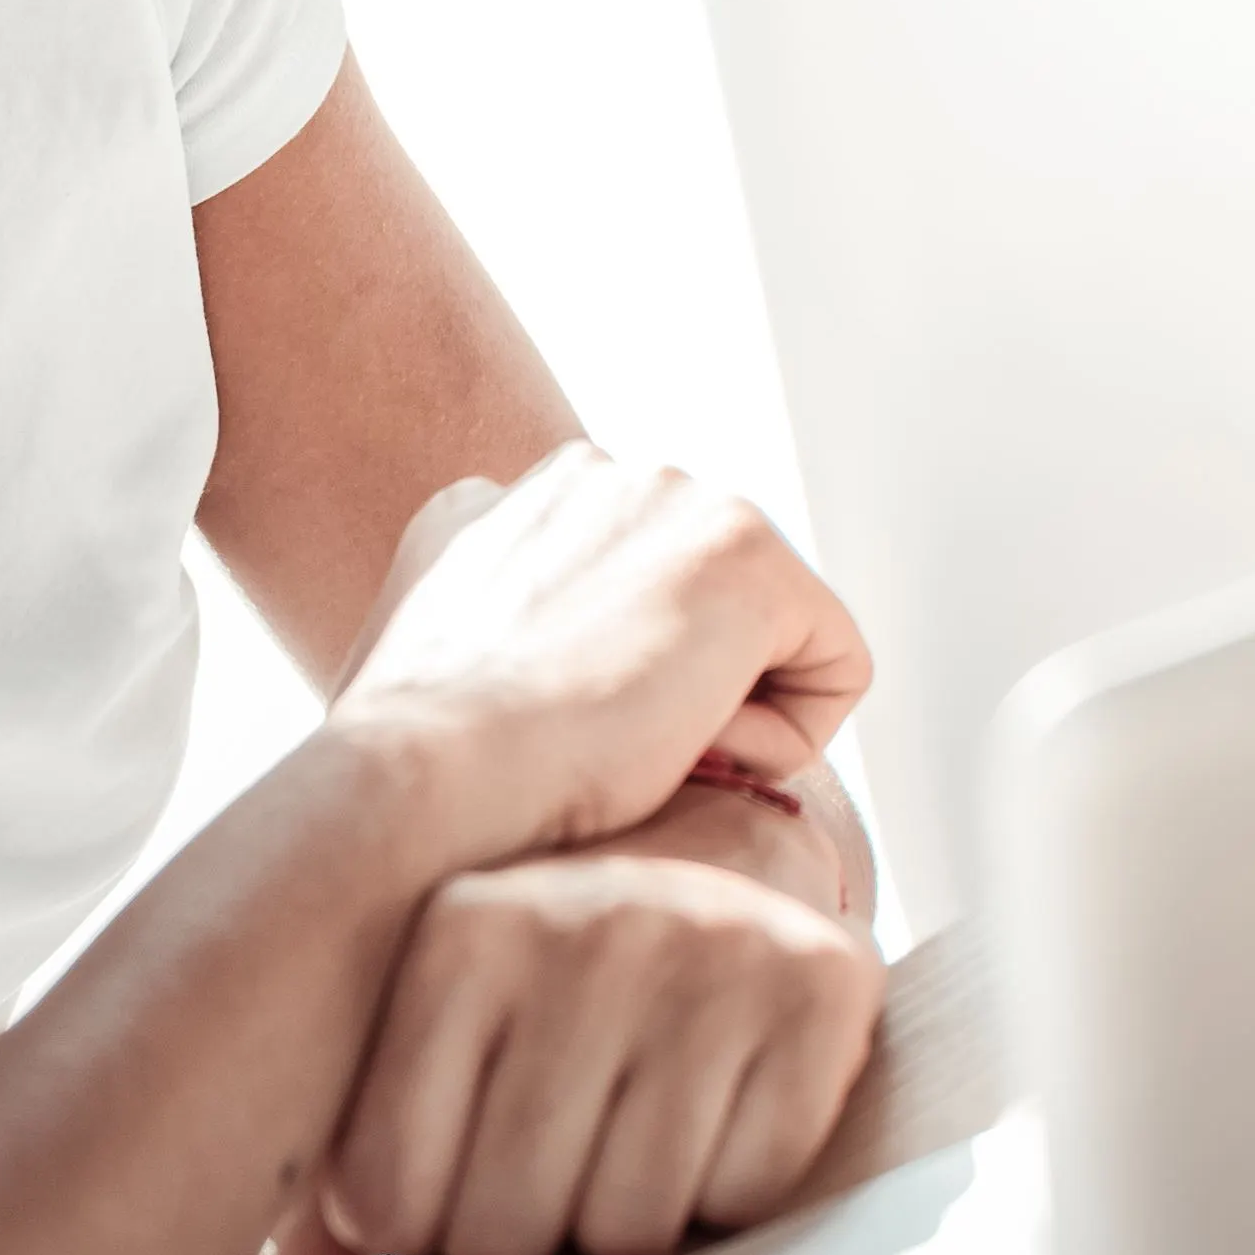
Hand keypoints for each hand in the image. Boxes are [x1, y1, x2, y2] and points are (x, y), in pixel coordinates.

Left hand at [317, 781, 886, 1254]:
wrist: (722, 855)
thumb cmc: (541, 998)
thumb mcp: (417, 1050)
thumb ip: (326, 1202)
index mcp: (461, 930)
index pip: (391, 1206)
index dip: (424, 1233)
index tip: (460, 1175)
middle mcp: (584, 920)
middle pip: (510, 1233)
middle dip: (527, 1240)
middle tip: (556, 1176)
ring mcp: (709, 944)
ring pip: (633, 1228)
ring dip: (629, 1224)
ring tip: (631, 1143)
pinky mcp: (821, 983)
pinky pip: (751, 1193)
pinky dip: (734, 1192)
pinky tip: (720, 1118)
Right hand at [328, 449, 870, 876]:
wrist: (422, 780)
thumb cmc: (420, 776)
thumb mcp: (429, 678)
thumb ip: (492, 640)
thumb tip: (531, 676)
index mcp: (508, 501)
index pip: (631, 587)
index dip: (618, 686)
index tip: (565, 739)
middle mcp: (597, 475)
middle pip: (710, 613)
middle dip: (682, 695)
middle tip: (605, 755)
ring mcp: (676, 501)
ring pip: (770, 643)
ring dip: (725, 720)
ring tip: (634, 756)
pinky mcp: (749, 557)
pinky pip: (834, 669)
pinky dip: (785, 740)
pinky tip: (688, 753)